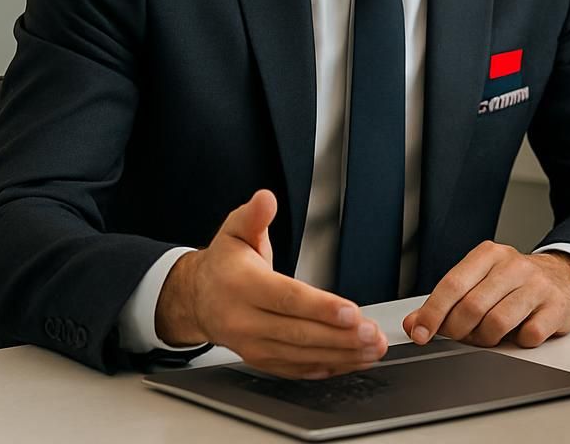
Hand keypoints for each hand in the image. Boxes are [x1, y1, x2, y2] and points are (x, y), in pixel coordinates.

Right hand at [155, 189, 387, 377]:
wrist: (197, 298)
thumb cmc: (224, 264)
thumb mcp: (235, 230)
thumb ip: (254, 216)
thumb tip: (265, 199)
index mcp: (242, 286)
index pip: (286, 299)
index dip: (320, 307)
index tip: (351, 312)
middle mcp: (244, 320)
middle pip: (298, 332)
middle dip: (340, 336)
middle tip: (372, 334)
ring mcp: (251, 344)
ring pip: (300, 355)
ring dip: (340, 354)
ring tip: (371, 349)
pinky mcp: (260, 359)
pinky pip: (295, 368)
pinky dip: (325, 367)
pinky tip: (350, 361)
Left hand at [402, 242, 569, 347]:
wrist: (564, 277)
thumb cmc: (514, 282)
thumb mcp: (479, 281)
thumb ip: (446, 301)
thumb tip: (413, 324)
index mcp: (489, 254)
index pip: (453, 284)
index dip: (433, 313)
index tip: (421, 333)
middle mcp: (514, 265)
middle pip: (472, 307)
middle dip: (459, 330)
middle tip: (461, 336)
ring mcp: (538, 285)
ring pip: (497, 323)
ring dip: (486, 339)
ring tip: (489, 335)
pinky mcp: (556, 307)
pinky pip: (528, 336)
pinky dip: (517, 342)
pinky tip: (518, 332)